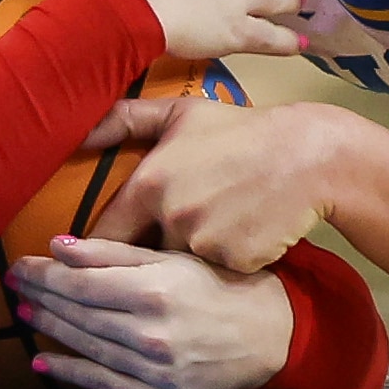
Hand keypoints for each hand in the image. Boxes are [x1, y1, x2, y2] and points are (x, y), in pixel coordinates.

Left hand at [7, 234, 295, 388]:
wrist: (269, 335)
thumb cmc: (221, 284)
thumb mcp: (173, 257)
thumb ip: (114, 253)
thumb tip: (58, 246)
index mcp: (154, 291)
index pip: (81, 283)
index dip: (44, 274)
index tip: (20, 264)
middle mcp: (150, 334)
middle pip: (79, 314)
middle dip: (42, 296)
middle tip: (14, 285)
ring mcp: (153, 371)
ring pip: (87, 347)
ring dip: (51, 329)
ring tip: (26, 312)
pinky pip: (104, 384)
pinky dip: (70, 371)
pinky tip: (42, 360)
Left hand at [85, 97, 340, 272]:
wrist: (307, 155)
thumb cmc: (241, 130)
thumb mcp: (181, 113)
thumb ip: (126, 119)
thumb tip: (81, 128)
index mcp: (149, 184)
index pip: (104, 237)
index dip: (97, 253)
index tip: (95, 260)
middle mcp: (171, 217)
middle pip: (141, 258)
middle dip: (147, 259)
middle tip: (165, 248)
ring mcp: (205, 243)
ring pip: (180, 268)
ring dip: (187, 262)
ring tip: (212, 232)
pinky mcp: (235, 263)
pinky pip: (216, 275)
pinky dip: (222, 266)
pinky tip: (239, 239)